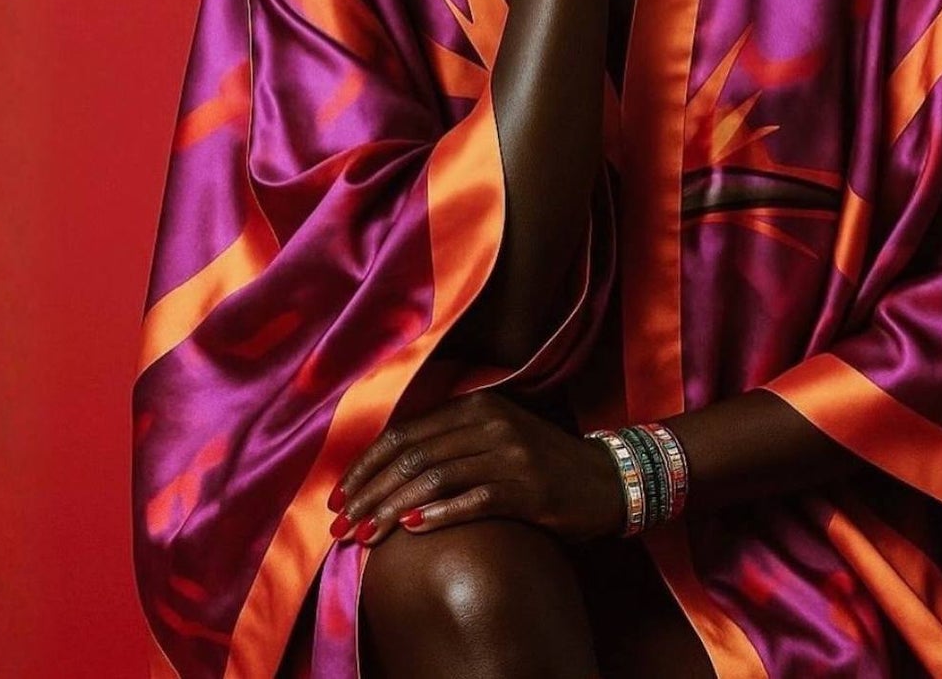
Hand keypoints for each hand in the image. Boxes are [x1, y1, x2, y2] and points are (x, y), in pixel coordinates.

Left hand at [326, 390, 626, 548]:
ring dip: (392, 509)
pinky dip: (438, 514)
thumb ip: (448, 444)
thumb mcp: (493, 437)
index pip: (405, 433)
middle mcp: (490, 422)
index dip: (365, 466)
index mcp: (476, 405)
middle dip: (369, 492)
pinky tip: (412, 530)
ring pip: (435, 478)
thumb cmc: (540, 463)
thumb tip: (384, 471)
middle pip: (413, 456)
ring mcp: (510, 453)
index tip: (337, 497)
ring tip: (364, 536)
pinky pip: (474, 500)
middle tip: (340, 525)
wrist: (604, 479)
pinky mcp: (528, 487)